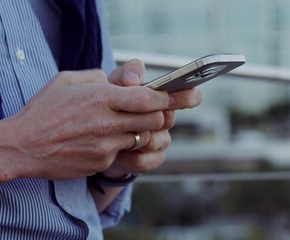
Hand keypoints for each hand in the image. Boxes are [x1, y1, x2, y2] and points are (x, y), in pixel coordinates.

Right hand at [6, 69, 169, 179]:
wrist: (22, 147)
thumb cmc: (42, 111)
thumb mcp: (66, 81)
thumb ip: (96, 76)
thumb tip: (115, 81)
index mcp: (100, 98)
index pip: (147, 98)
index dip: (161, 97)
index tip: (164, 96)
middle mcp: (107, 123)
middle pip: (153, 120)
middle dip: (156, 115)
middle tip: (149, 111)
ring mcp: (106, 146)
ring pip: (140, 138)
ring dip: (137, 131)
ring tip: (118, 125)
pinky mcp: (101, 162)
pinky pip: (120, 152)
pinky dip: (117, 145)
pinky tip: (98, 140)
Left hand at [104, 59, 201, 175]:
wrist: (98, 135)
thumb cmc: (112, 104)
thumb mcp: (115, 83)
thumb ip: (127, 73)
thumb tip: (134, 80)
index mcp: (165, 98)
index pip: (190, 95)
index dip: (188, 96)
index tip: (172, 98)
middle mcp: (166, 119)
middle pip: (170, 119)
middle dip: (152, 117)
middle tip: (133, 114)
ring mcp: (161, 140)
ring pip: (158, 140)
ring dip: (140, 138)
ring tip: (122, 134)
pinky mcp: (151, 159)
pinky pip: (146, 160)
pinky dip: (131, 157)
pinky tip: (119, 152)